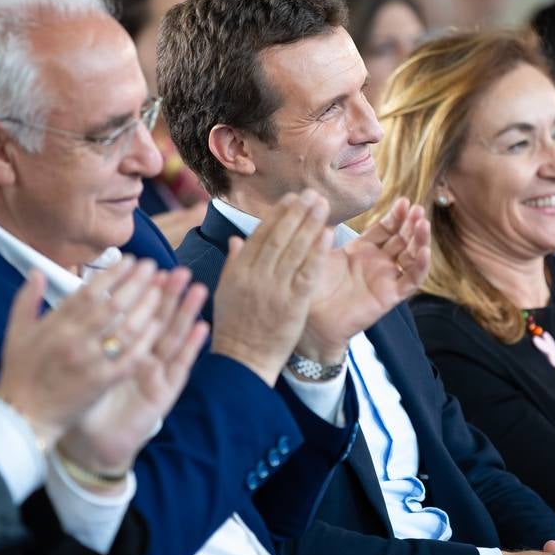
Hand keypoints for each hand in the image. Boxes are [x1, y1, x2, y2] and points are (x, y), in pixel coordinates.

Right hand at [0, 256, 171, 442]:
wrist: (23, 416)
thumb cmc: (20, 374)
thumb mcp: (16, 333)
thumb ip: (27, 299)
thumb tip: (37, 271)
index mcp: (54, 326)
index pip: (88, 292)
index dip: (111, 274)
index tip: (129, 260)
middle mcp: (74, 340)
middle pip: (111, 306)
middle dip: (135, 283)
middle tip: (151, 266)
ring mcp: (90, 362)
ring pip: (125, 329)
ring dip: (145, 307)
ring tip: (160, 291)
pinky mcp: (102, 383)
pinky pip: (130, 358)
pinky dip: (145, 341)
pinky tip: (158, 326)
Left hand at [58, 266, 209, 478]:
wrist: (90, 443)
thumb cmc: (83, 402)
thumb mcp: (77, 363)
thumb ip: (78, 333)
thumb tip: (73, 300)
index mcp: (121, 347)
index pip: (134, 313)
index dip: (141, 291)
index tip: (148, 268)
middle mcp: (143, 356)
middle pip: (159, 319)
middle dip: (168, 295)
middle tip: (178, 270)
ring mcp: (156, 374)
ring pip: (174, 337)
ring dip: (187, 313)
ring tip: (198, 288)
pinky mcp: (165, 392)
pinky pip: (180, 367)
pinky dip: (192, 347)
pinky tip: (202, 327)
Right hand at [210, 191, 330, 383]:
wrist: (243, 360)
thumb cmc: (234, 327)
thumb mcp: (225, 292)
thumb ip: (233, 263)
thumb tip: (237, 239)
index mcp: (239, 270)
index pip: (260, 234)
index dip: (277, 214)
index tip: (291, 198)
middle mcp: (256, 275)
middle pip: (279, 236)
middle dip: (296, 212)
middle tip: (312, 194)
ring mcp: (274, 289)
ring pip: (295, 249)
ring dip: (310, 224)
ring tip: (322, 205)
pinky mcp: (292, 304)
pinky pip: (307, 272)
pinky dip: (318, 252)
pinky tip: (328, 234)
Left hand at [297, 197, 430, 361]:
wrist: (311, 319)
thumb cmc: (311, 286)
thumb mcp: (319, 252)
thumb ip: (324, 232)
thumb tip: (320, 204)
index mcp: (362, 250)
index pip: (386, 228)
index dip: (397, 216)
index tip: (404, 201)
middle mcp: (378, 263)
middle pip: (402, 239)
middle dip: (411, 223)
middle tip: (418, 209)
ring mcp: (386, 279)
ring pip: (411, 257)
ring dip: (420, 240)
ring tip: (423, 224)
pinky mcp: (390, 296)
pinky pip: (410, 281)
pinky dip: (420, 266)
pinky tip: (424, 251)